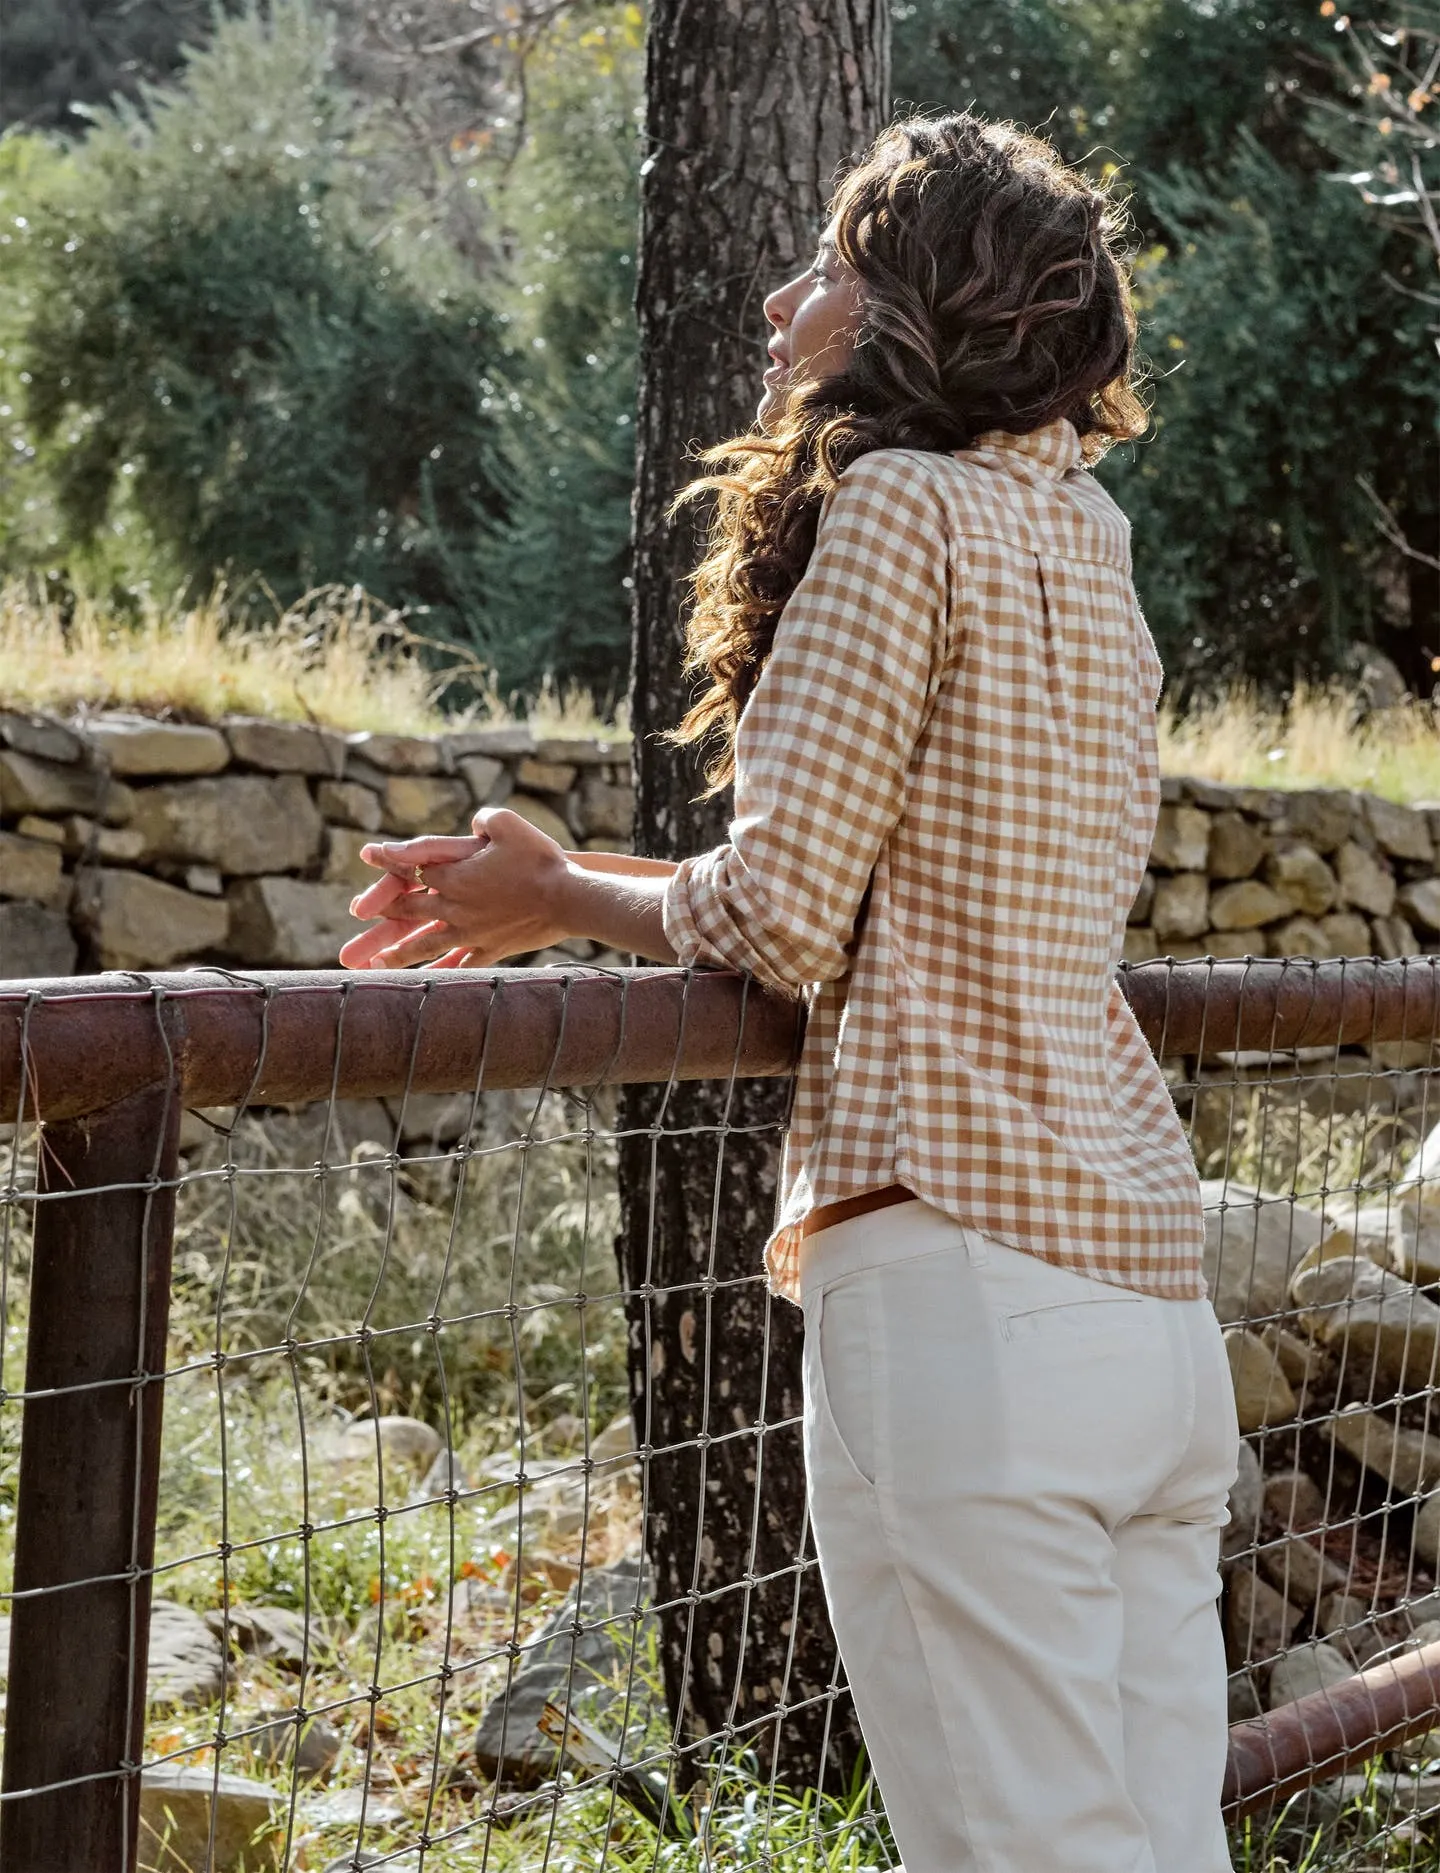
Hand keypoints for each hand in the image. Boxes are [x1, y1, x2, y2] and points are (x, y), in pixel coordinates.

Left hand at [338, 808, 574, 969]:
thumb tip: (474, 824)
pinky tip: (429, 980)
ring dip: (399, 953)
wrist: (569, 898)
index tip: (367, 854)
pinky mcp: (491, 948)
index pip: (411, 867)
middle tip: (360, 915)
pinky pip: (460, 963)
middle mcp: (456, 906)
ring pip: (426, 944)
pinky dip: (442, 972)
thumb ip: (483, 820)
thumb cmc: (540, 858)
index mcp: (455, 875)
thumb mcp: (508, 824)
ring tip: (377, 963)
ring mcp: (471, 932)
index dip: (389, 859)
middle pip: (410, 911)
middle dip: (383, 914)